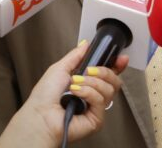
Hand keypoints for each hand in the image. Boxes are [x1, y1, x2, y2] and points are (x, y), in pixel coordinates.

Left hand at [0, 42, 127, 147]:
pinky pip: (101, 100)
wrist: (40, 115)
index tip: (121, 58)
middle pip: (114, 80)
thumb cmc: (44, 96)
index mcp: (86, 83)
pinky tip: (76, 93)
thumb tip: (85, 44)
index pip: (109, 74)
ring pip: (109, 89)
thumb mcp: (60, 68)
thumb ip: (76, 55)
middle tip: (89, 70)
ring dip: (91, 82)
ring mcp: (95, 108)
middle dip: (104, 71)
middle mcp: (93, 95)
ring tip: (75, 85)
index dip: (117, 65)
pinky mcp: (97, 118)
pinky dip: (88, 93)